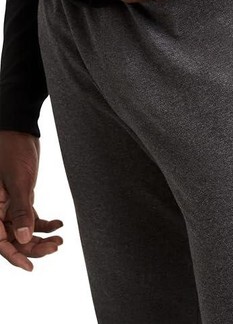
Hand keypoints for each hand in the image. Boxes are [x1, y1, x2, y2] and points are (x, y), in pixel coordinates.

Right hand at [0, 130, 63, 271]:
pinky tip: (58, 223)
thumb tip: (22, 237)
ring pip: (22, 229)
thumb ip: (20, 209)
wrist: (19, 130)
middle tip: (55, 247)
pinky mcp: (20, 197)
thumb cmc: (13, 151)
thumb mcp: (17, 180)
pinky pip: (30, 217)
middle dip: (33, 246)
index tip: (30, 266)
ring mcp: (8, 204)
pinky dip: (43, 223)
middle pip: (13, 237)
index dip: (14, 255)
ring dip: (40, 237)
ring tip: (59, 240)